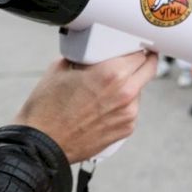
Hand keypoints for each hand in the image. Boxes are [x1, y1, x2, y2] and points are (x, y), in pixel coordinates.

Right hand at [13, 52, 156, 162]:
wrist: (41, 144)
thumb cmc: (47, 108)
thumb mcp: (62, 68)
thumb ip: (84, 55)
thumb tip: (93, 49)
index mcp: (113, 73)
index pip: (141, 53)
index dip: (138, 48)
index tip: (136, 47)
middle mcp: (126, 92)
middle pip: (149, 69)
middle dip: (144, 62)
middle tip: (136, 60)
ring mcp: (129, 112)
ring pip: (140, 90)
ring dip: (132, 85)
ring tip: (109, 89)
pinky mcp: (127, 128)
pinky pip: (132, 109)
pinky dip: (124, 105)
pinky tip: (105, 107)